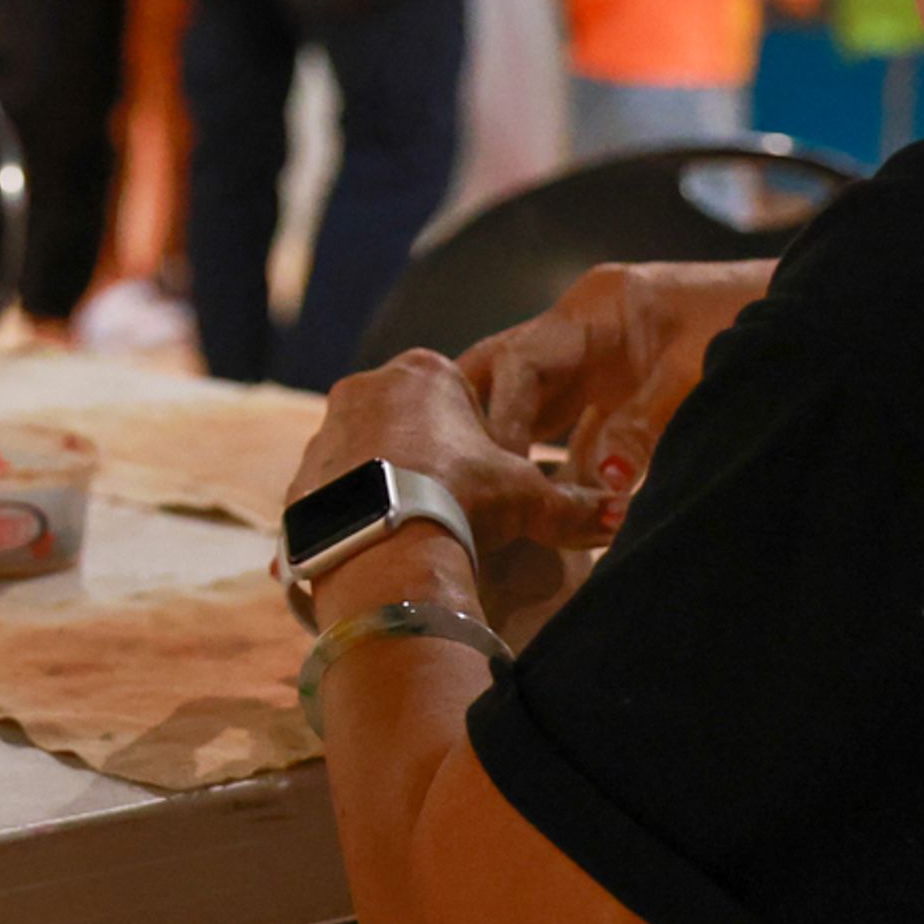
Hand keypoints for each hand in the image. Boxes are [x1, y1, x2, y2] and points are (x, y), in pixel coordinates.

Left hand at [288, 350, 615, 561]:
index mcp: (425, 372)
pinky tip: (380, 548)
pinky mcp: (299, 480)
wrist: (385, 550)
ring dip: (386, 483)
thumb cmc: (464, 502)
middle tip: (451, 505)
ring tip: (414, 532)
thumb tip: (624, 516)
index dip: (477, 435)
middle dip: (427, 456)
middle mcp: (364, 388)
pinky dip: (354, 516)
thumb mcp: (530, 499)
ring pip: (365, 454)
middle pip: (406, 419)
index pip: (457, 393)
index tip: (486, 475)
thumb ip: (576, 504)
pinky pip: (333, 495)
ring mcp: (324, 433)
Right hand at [459, 261, 773, 498]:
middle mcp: (584, 329)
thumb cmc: (752, 321)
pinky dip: (568, 466)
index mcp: (594, 308)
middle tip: (465, 478)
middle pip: (508, 373)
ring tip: (498, 505)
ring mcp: (601, 358)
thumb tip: (608, 484)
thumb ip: (646, 426)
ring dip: (523, 450)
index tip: (493, 467)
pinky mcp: (622, 390)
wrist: (809, 311)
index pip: (521, 360)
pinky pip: (578, 430)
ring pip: (538, 405)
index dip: (501, 414)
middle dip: (484, 423)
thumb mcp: (696, 373)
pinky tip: (556, 510)